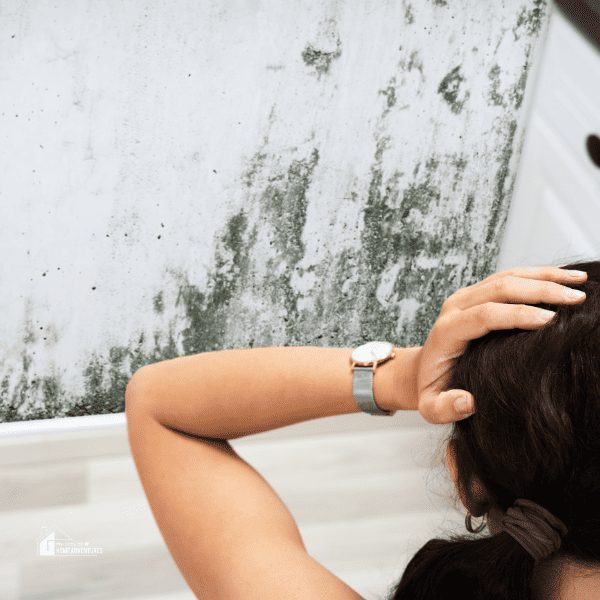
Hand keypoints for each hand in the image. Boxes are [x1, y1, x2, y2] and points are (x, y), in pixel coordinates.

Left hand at [416, 265, 586, 423]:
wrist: (421, 369)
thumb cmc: (431, 389)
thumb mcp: (431, 407)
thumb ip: (445, 408)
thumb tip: (468, 401)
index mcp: (447, 331)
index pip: (484, 315)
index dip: (518, 315)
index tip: (551, 320)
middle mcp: (455, 306)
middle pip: (500, 288)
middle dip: (541, 291)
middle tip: (577, 300)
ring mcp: (466, 296)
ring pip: (507, 276)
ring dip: (545, 276)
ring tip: (581, 282)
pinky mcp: (476, 293)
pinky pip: (509, 276)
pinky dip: (537, 275)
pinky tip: (563, 278)